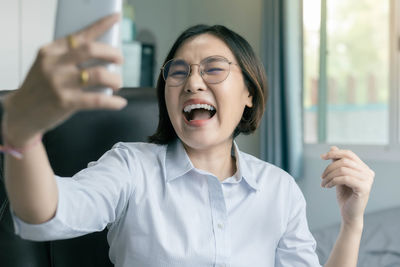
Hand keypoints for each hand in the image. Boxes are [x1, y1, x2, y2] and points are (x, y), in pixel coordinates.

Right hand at [2, 13, 125, 146]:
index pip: (80, 35)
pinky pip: (98, 99)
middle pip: (92, 50)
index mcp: (50, 51)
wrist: (22, 114)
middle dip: (113, 53)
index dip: (101, 25)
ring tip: (117, 83)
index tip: (115, 18)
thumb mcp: (48, 67)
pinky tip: (119, 102)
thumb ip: (69, 59)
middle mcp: (54, 64)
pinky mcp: (66, 102)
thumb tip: (104, 56)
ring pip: (99, 74)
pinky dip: (113, 101)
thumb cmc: (41, 89)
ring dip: (115, 79)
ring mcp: (59, 83)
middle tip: (119, 60)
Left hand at [321, 146, 373, 227]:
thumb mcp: (339, 176)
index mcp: (364, 168)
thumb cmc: (345, 195)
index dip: (335, 153)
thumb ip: (338, 162)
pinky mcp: (364, 188)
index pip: (349, 154)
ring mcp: (368, 180)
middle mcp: (368, 172)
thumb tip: (333, 147)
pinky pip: (345, 178)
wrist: (349, 214)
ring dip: (329, 176)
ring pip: (343, 169)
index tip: (322, 157)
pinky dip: (333, 181)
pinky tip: (327, 186)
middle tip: (322, 177)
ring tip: (323, 183)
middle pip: (344, 161)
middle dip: (329, 167)